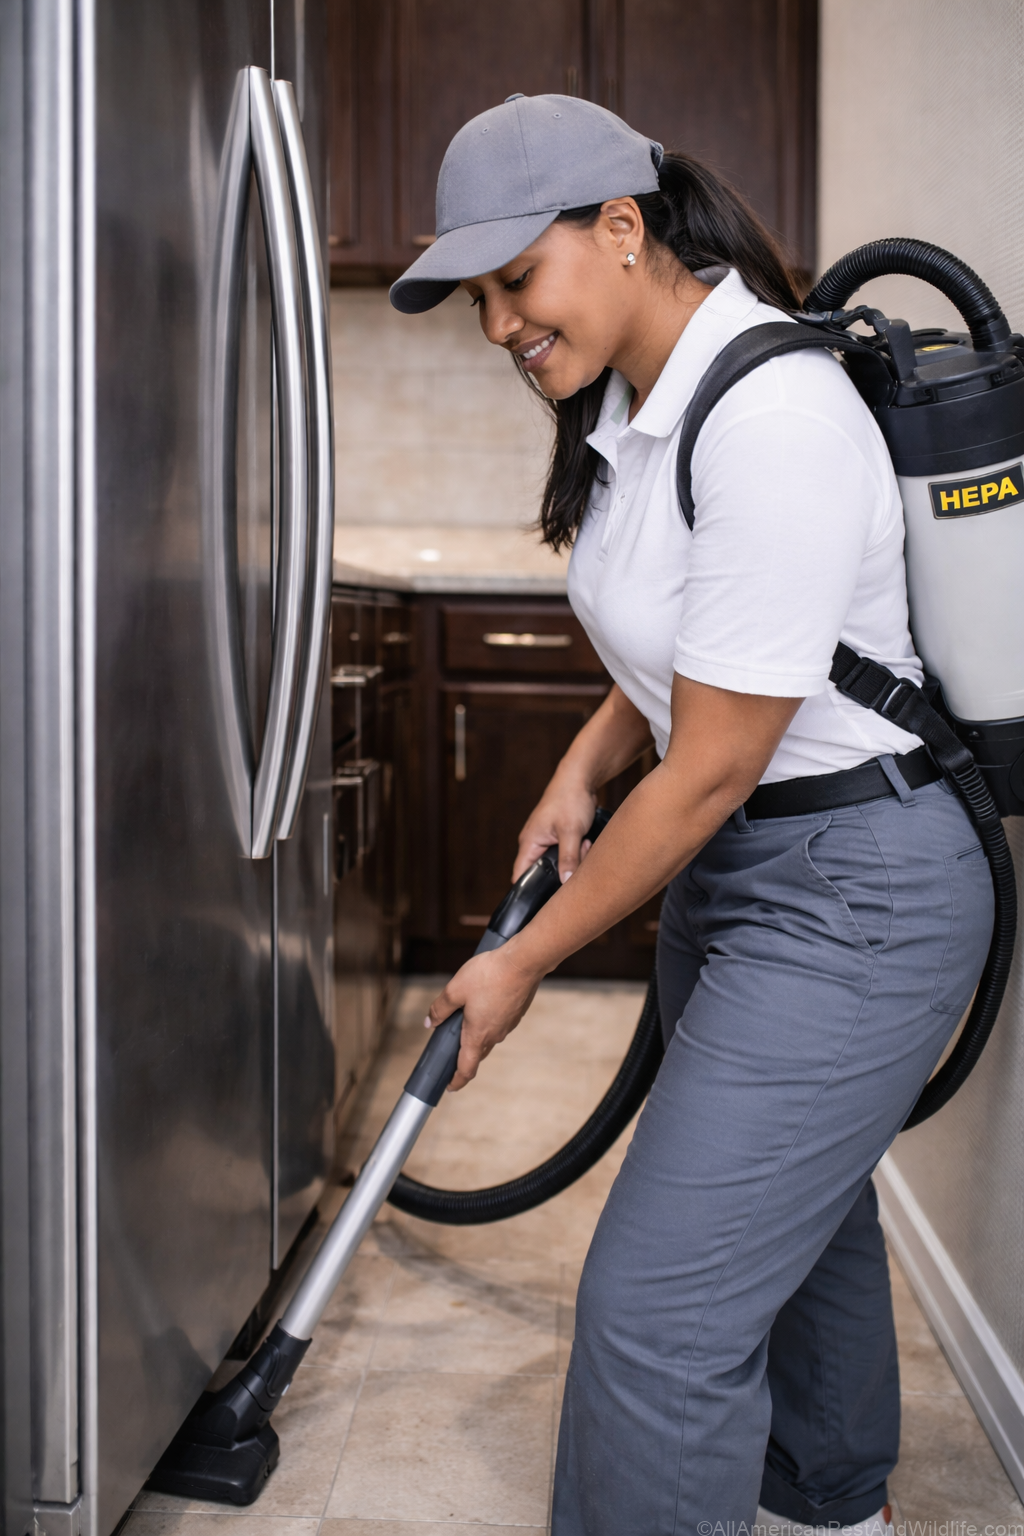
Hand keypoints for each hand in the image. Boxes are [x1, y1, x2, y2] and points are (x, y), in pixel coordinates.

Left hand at [425, 941, 541, 1090]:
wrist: (523, 962)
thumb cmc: (489, 974)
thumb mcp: (455, 989)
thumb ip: (440, 1008)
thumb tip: (430, 1022)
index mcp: (478, 1035)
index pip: (467, 1069)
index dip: (456, 1081)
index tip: (449, 1086)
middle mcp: (495, 1035)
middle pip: (477, 1053)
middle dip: (464, 1056)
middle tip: (450, 1050)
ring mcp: (508, 1025)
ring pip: (489, 1037)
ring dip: (476, 1034)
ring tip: (465, 1017)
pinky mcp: (516, 1013)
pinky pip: (499, 1023)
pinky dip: (489, 1020)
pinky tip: (483, 1002)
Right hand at [513, 772, 597, 882]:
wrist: (579, 778)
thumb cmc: (570, 800)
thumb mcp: (571, 831)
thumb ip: (568, 858)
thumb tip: (565, 883)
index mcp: (529, 843)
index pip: (521, 876)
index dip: (530, 891)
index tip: (549, 899)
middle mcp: (534, 844)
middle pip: (544, 872)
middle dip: (563, 871)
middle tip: (579, 859)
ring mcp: (546, 841)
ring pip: (558, 863)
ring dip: (573, 859)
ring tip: (584, 844)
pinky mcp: (558, 838)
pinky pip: (566, 854)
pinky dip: (577, 851)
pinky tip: (586, 841)